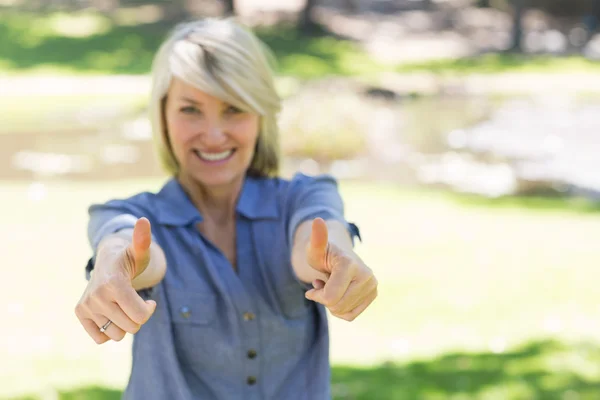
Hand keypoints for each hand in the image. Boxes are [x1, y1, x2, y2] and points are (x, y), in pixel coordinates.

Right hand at [75, 218, 156, 343]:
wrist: (108, 261)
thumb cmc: (129, 258)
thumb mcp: (140, 251)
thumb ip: (143, 240)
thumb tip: (143, 220)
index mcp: (114, 283)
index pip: (140, 315)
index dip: (149, 310)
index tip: (149, 301)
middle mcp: (96, 296)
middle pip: (131, 326)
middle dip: (138, 318)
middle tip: (135, 303)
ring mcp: (86, 305)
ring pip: (117, 335)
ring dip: (124, 324)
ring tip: (123, 307)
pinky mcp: (80, 313)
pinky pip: (100, 338)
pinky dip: (109, 331)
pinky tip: (111, 314)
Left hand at [304, 218, 377, 320]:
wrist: (338, 255)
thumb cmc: (323, 253)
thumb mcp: (315, 248)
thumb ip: (316, 238)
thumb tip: (318, 220)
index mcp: (350, 264)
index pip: (330, 297)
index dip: (317, 295)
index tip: (314, 284)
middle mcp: (366, 275)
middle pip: (337, 306)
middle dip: (324, 299)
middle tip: (324, 283)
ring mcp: (373, 285)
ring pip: (344, 312)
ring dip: (332, 303)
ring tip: (332, 285)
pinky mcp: (374, 294)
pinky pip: (351, 316)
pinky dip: (341, 309)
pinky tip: (339, 293)